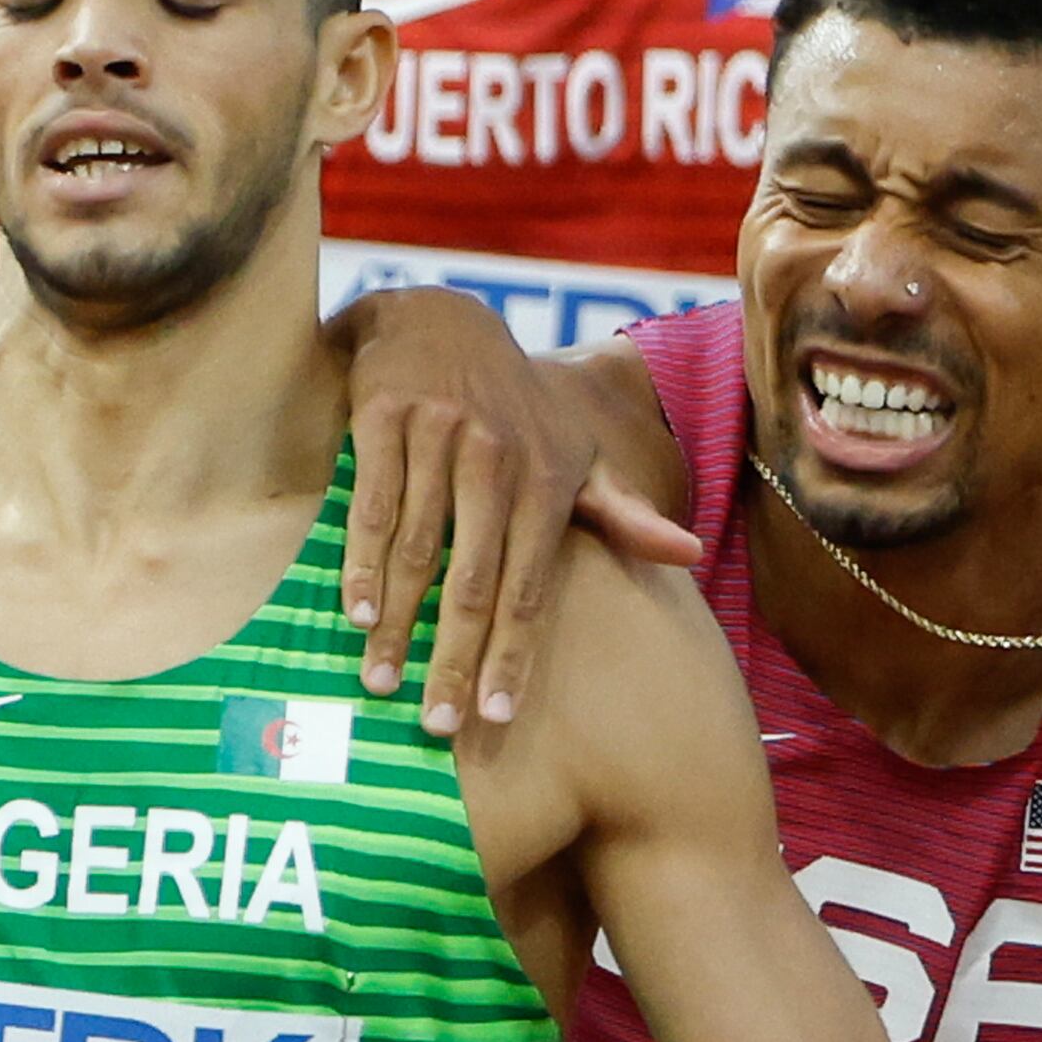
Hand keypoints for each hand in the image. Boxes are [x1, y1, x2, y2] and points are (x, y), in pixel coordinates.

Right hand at [329, 296, 691, 733]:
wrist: (441, 317)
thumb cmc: (517, 408)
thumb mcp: (575, 453)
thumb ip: (622, 512)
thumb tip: (689, 554)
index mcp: (549, 480)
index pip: (531, 587)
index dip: (513, 654)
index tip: (497, 716)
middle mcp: (498, 460)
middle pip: (474, 582)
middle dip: (454, 659)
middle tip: (437, 724)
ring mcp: (439, 435)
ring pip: (416, 549)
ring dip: (396, 622)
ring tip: (382, 681)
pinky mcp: (383, 415)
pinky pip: (370, 502)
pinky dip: (359, 560)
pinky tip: (352, 611)